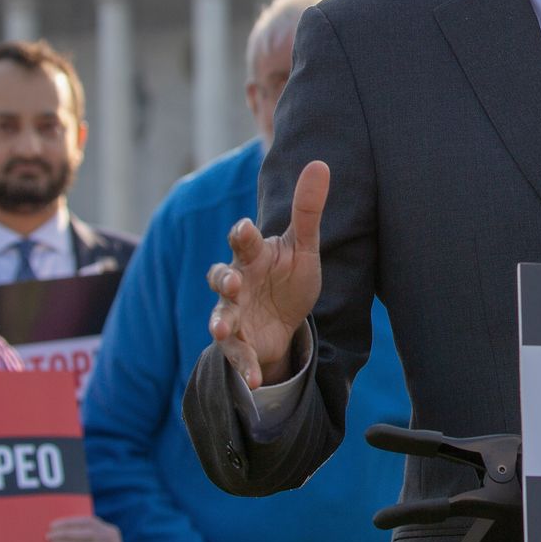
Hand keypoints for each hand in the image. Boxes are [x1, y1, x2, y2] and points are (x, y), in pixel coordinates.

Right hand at [207, 161, 328, 387]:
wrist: (285, 321)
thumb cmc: (289, 277)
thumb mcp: (305, 247)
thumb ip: (308, 209)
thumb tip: (320, 162)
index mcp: (253, 255)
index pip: (243, 241)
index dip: (242, 234)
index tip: (244, 228)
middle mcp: (237, 282)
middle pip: (221, 278)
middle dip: (223, 279)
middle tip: (232, 281)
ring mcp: (234, 314)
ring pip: (220, 316)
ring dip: (220, 322)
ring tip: (221, 329)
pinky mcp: (238, 344)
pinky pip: (236, 355)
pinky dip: (244, 367)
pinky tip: (255, 379)